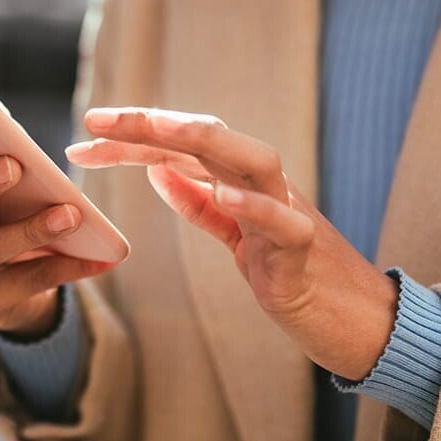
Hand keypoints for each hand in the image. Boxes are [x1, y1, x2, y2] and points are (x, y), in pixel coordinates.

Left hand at [66, 107, 398, 379]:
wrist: (357, 321)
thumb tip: (159, 172)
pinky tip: (223, 193)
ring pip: (253, 161)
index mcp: (243, 184)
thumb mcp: (237, 237)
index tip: (84, 136)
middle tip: (94, 119)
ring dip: (204, 140)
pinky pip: (284, 223)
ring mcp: (290, 214)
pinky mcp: (306, 254)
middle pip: (209, 139)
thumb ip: (201, 204)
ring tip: (153, 127)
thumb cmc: (293, 275)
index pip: (183, 147)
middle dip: (151, 124)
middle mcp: (266, 187)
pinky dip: (255, 205)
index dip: (133, 138)